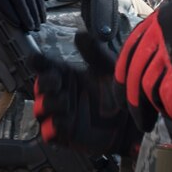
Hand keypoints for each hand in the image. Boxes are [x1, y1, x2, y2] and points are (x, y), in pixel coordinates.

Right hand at [31, 28, 141, 157]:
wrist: (134, 123)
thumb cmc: (120, 94)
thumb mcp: (110, 70)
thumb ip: (95, 53)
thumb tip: (80, 35)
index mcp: (68, 77)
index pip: (47, 67)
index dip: (39, 62)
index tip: (36, 59)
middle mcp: (61, 94)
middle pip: (40, 88)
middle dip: (44, 84)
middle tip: (57, 83)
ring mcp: (62, 116)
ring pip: (41, 110)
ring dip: (48, 105)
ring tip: (65, 104)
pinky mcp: (66, 136)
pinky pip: (49, 133)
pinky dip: (53, 128)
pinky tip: (65, 123)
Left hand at [115, 0, 171, 123]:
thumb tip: (158, 52)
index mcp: (166, 16)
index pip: (132, 46)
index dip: (126, 72)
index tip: (125, 87)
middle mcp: (166, 32)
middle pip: (137, 72)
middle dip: (134, 99)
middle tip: (139, 116)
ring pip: (151, 89)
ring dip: (156, 107)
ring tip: (163, 117)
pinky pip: (170, 102)